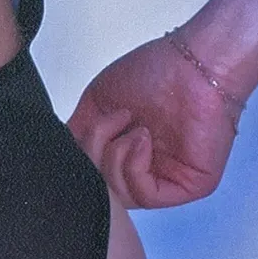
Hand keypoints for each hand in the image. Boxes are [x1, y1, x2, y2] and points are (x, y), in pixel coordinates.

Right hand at [67, 36, 239, 208]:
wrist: (192, 61)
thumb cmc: (156, 71)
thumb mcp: (97, 103)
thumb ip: (78, 134)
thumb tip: (65, 157)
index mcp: (126, 153)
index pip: (92, 176)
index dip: (80, 159)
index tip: (82, 131)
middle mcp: (146, 168)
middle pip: (102, 190)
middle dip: (93, 156)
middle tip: (105, 125)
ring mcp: (167, 179)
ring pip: (121, 197)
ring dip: (114, 158)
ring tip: (129, 127)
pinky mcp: (190, 186)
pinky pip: (147, 196)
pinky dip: (133, 168)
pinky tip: (141, 139)